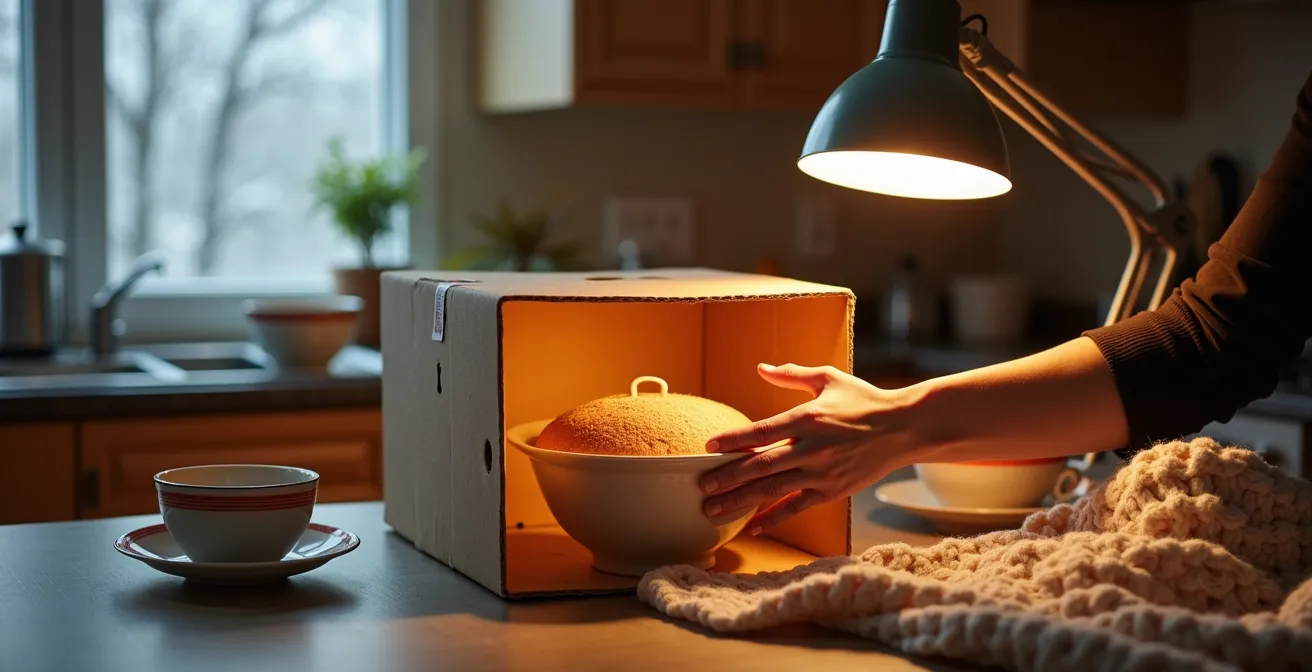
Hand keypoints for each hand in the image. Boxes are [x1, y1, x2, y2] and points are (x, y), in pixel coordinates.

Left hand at [700, 363, 916, 533]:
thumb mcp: (829, 379)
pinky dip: (773, 518)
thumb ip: (792, 374)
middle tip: (701, 486)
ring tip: (713, 509)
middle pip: (761, 466)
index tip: (709, 447)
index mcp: (807, 418)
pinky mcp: (832, 491)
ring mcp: (822, 473)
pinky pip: (797, 507)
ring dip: (740, 500)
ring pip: (773, 490)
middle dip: (727, 477)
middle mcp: (812, 447)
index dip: (733, 440)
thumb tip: (761, 368)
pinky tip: (752, 526)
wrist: (904, 428)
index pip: (761, 431)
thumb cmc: (864, 400)